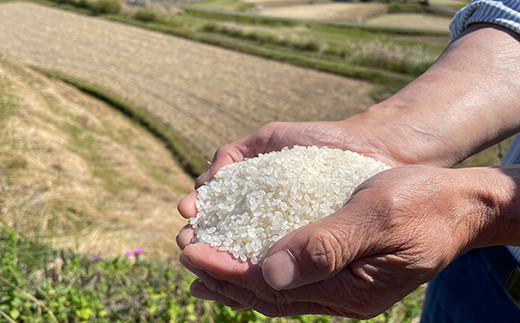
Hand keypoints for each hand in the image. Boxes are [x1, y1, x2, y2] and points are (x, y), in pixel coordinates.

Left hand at [178, 165, 495, 317]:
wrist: (460, 206)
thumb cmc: (424, 202)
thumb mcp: (378, 215)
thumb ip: (326, 246)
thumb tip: (270, 272)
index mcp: (349, 288)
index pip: (273, 285)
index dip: (227, 268)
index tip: (190, 250)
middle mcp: (342, 297)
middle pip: (270, 293)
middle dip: (223, 275)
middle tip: (184, 256)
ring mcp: (344, 289)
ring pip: (279, 290)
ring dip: (238, 277)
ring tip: (200, 268)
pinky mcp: (345, 274)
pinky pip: (295, 280)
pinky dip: (264, 271)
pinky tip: (247, 260)